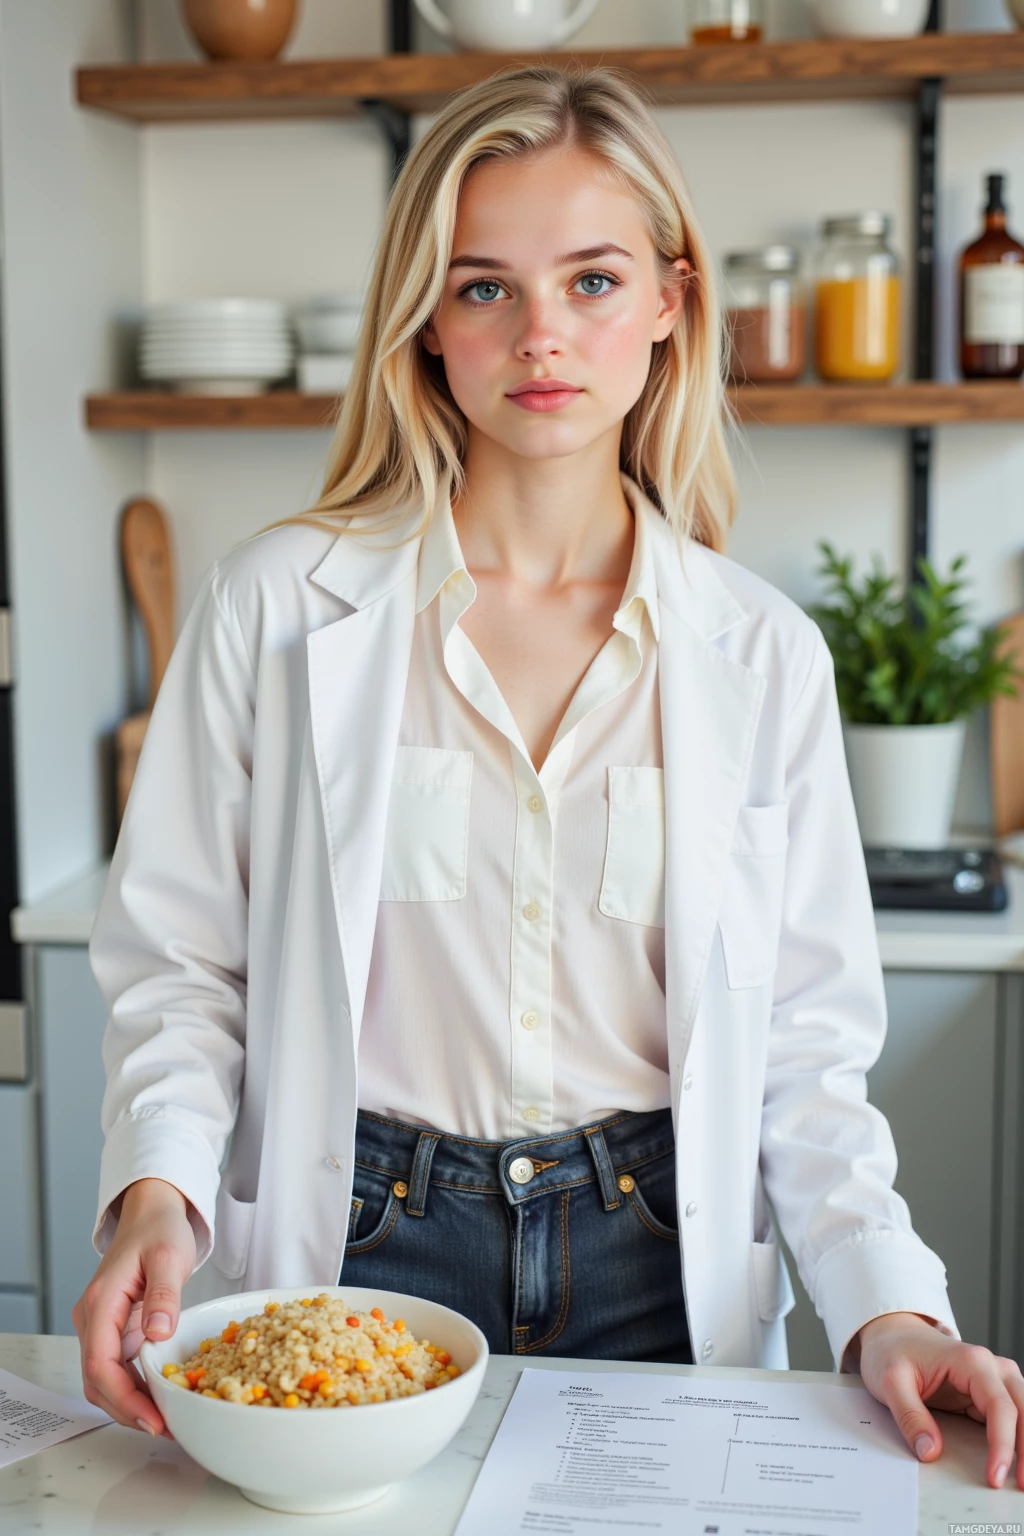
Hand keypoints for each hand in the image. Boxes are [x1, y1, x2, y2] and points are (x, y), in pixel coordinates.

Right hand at [72, 1178, 195, 1438]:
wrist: (152, 1212)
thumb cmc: (159, 1229)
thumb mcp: (168, 1256)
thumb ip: (164, 1295)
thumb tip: (159, 1333)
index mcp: (101, 1303)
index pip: (101, 1366)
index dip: (125, 1399)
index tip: (153, 1419)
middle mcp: (93, 1319)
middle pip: (98, 1381)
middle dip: (127, 1410)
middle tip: (165, 1427)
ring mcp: (101, 1326)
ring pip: (104, 1380)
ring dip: (129, 1403)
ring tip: (165, 1419)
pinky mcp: (114, 1329)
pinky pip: (117, 1368)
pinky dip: (133, 1388)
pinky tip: (159, 1397)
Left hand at [852, 1311, 1023, 1490]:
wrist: (892, 1335)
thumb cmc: (892, 1352)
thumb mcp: (890, 1381)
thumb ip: (909, 1416)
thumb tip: (931, 1451)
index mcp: (970, 1361)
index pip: (1000, 1407)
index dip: (1002, 1445)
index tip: (994, 1476)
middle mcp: (989, 1367)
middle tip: (1020, 1485)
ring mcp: (992, 1378)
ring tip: (1022, 1478)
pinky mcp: (988, 1392)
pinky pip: (1013, 1414)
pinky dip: (1020, 1436)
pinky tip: (1019, 1459)